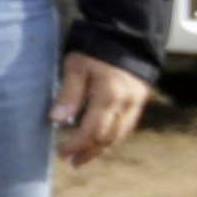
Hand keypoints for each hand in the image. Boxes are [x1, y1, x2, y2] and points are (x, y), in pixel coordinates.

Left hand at [53, 51, 148, 165]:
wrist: (127, 35)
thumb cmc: (94, 48)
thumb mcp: (75, 66)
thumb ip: (68, 94)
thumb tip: (56, 121)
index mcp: (109, 95)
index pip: (91, 130)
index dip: (76, 145)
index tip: (61, 153)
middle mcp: (127, 103)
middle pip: (107, 137)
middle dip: (88, 151)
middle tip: (71, 161)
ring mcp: (136, 103)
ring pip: (120, 134)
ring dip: (101, 148)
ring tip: (83, 157)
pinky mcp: (140, 100)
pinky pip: (127, 125)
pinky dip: (112, 136)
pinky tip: (100, 141)